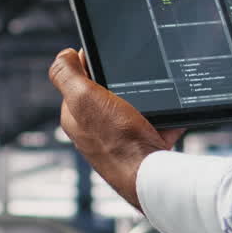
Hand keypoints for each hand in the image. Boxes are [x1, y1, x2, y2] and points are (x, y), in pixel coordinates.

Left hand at [49, 48, 183, 209]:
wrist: (152, 178)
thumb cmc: (118, 140)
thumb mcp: (83, 98)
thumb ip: (66, 74)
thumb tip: (62, 55)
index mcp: (74, 116)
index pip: (77, 80)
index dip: (91, 63)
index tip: (108, 56)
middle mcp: (93, 130)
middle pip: (107, 93)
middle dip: (123, 83)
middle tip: (135, 79)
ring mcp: (117, 140)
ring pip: (133, 108)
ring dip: (147, 101)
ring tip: (155, 101)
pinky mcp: (140, 148)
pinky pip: (154, 125)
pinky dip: (163, 120)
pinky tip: (168, 119)